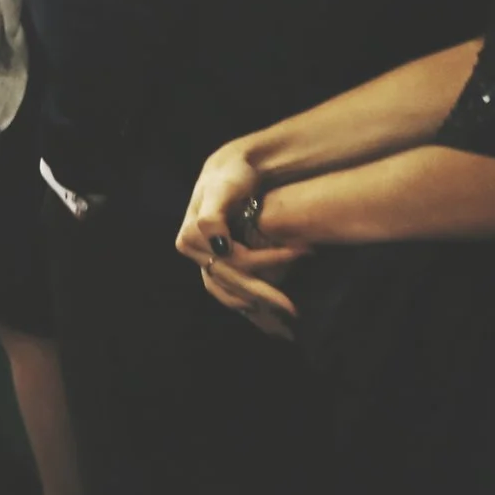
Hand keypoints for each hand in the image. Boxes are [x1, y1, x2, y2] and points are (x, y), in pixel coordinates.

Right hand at [176, 140, 308, 339]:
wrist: (234, 168)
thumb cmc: (231, 175)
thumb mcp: (223, 188)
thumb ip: (214, 215)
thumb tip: (219, 244)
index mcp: (191, 238)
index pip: (233, 261)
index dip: (268, 262)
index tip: (303, 255)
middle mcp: (194, 252)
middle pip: (232, 281)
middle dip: (264, 295)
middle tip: (294, 310)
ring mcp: (204, 260)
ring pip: (228, 294)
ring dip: (255, 311)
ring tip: (282, 325)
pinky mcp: (215, 265)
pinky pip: (230, 292)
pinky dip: (249, 306)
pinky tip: (269, 320)